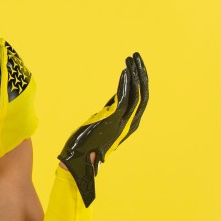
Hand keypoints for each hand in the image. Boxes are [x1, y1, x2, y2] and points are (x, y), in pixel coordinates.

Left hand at [58, 52, 148, 206]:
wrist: (77, 164)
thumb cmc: (86, 146)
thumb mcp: (102, 124)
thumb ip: (111, 112)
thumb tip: (116, 99)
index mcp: (130, 123)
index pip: (142, 97)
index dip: (141, 79)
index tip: (136, 64)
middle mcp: (130, 123)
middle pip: (142, 93)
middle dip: (140, 72)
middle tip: (136, 56)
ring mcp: (123, 123)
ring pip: (136, 93)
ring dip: (134, 73)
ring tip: (131, 58)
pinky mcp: (113, 121)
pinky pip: (124, 99)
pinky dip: (125, 84)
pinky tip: (124, 71)